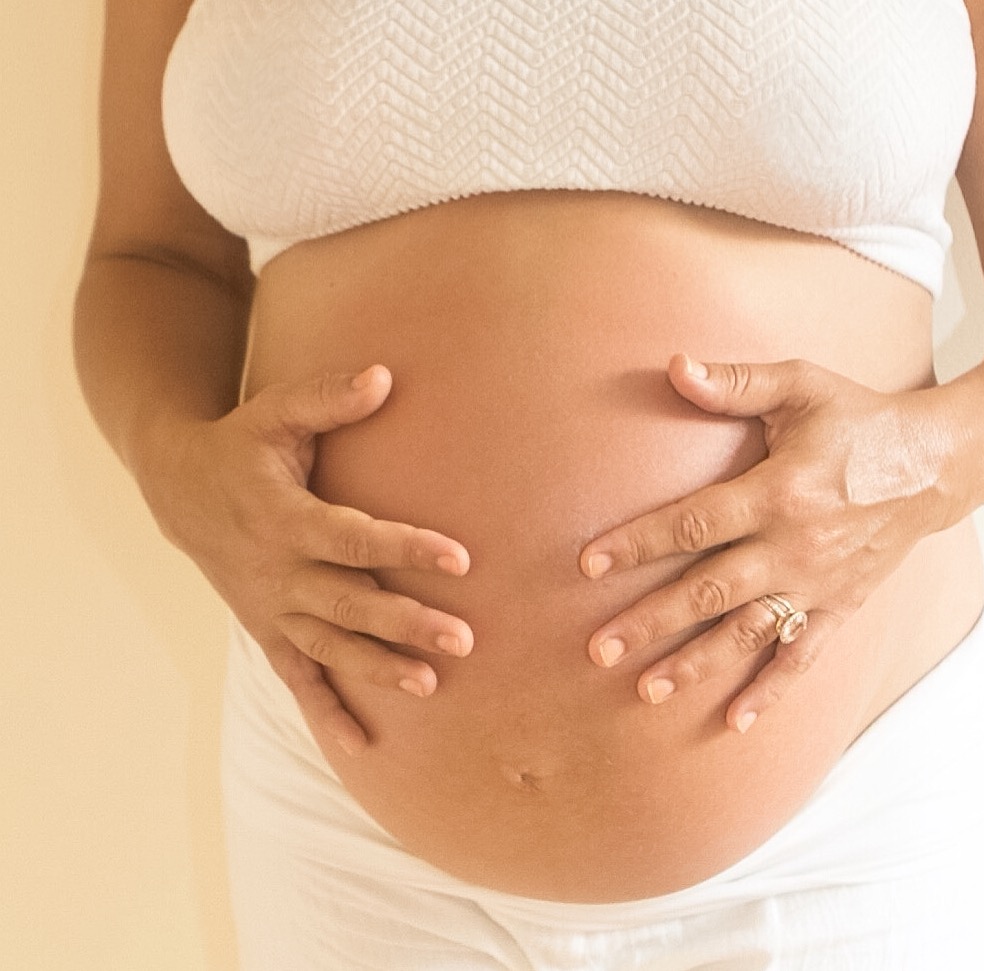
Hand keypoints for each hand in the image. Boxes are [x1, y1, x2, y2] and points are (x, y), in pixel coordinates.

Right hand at [143, 365, 472, 755]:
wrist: (178, 487)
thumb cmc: (242, 444)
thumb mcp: (276, 413)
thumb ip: (328, 396)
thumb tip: (386, 375)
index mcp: (284, 516)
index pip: (353, 538)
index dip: (405, 547)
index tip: (461, 558)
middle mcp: (276, 570)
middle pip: (348, 603)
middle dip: (406, 623)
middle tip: (465, 638)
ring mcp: (270, 606)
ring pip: (328, 646)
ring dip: (378, 668)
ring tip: (431, 685)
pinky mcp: (265, 628)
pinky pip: (295, 678)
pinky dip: (324, 713)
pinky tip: (359, 746)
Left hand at [580, 354, 956, 733]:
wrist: (938, 461)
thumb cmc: (859, 419)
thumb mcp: (802, 385)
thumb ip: (737, 382)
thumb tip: (675, 365)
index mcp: (778, 491)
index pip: (694, 523)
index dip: (639, 542)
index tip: (590, 562)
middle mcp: (794, 545)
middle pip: (708, 590)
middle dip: (650, 619)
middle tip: (598, 648)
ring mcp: (818, 582)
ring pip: (746, 631)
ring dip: (696, 663)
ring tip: (646, 689)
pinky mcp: (842, 606)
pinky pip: (803, 656)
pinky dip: (772, 691)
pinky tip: (736, 722)